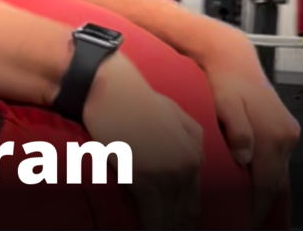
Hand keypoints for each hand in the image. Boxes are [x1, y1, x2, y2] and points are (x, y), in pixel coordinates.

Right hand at [83, 54, 203, 229]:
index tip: (179, 228)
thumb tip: (192, 158)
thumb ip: (188, 136)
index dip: (185, 218)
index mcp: (195, 151)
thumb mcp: (172, 112)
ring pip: (171, 216)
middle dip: (179, 226)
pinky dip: (151, 227)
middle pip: (186, 210)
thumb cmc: (131, 96)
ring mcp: (168, 172)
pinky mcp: (146, 177)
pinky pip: (152, 213)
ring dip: (166, 229)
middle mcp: (188, 164)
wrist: (108, 86)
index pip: (193, 197)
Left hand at [199, 35, 299, 227]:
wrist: (232, 58)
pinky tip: (251, 178)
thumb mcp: (225, 105)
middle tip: (244, 218)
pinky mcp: (284, 128)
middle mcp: (286, 135)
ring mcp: (287, 132)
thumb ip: (237, 131)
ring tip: (245, 204)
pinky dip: (265, 171)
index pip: (266, 182)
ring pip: (276, 170)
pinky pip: (276, 158)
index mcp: (274, 135)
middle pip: (274, 180)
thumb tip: (245, 157)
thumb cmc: (224, 80)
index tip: (246, 221)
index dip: (256, 205)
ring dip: (263, 187)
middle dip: (260, 202)